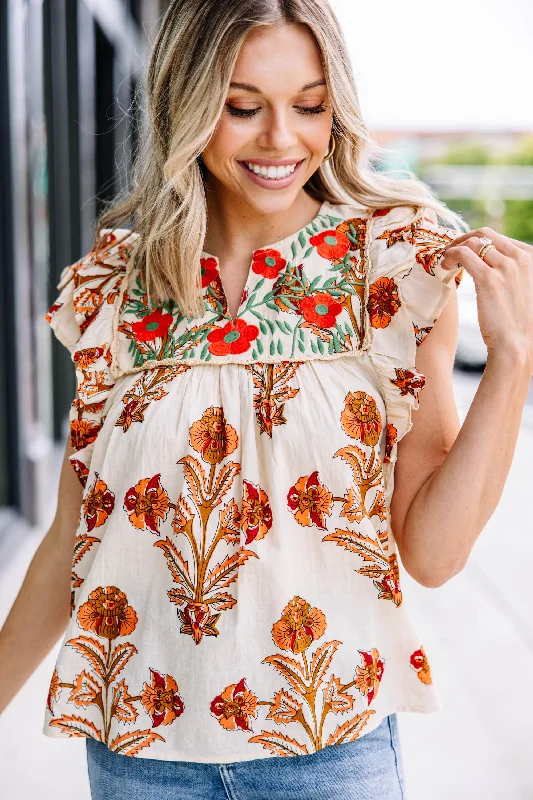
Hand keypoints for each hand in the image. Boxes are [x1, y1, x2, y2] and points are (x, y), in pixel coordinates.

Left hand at [441, 226, 532, 370]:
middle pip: (485, 235)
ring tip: (445, 260)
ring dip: (454, 248)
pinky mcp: (489, 279)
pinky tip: (444, 266)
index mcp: (530, 258)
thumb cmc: (516, 322)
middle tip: (450, 251)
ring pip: (473, 242)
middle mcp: (521, 258)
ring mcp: (506, 267)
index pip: (500, 238)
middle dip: (464, 239)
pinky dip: (450, 255)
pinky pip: (464, 254)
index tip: (464, 251)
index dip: (478, 242)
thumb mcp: (522, 289)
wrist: (516, 345)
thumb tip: (491, 263)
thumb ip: (512, 272)